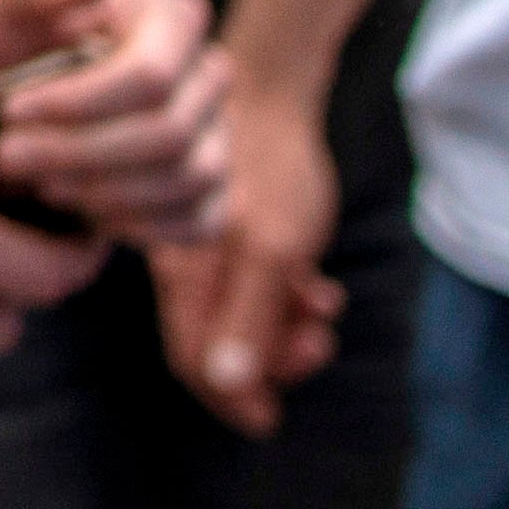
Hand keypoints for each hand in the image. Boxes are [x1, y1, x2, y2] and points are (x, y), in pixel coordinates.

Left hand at [0, 0, 229, 247]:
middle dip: (80, 153)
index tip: (8, 111)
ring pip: (187, 179)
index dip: (78, 104)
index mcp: (174, 16)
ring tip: (40, 183)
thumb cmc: (13, 30)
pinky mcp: (212, 187)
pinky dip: (144, 226)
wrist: (16, 80)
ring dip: (106, 192)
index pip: (149, 76)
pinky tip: (86, 214)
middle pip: (168, 133)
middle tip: (7, 158)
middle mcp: (209, 74)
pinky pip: (201, 220)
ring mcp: (218, 132)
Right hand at [159, 82, 349, 434]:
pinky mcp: (235, 235)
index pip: (194, 362)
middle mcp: (189, 269)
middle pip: (220, 347)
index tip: (272, 418)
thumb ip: (247, 317)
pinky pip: (258, 289)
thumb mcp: (270, 250)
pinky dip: (290, 299)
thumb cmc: (270, 167)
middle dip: (272, 360)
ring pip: (243, 320)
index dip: (232, 397)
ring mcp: (211, 252)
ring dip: (286, 330)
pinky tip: (320, 287)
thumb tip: (229, 387)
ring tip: (323, 310)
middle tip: (318, 345)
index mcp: (185, 276)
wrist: (270, 91)